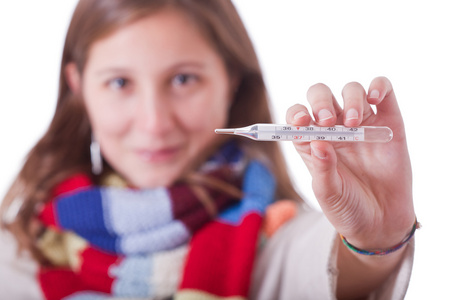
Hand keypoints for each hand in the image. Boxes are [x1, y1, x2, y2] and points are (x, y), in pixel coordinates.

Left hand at [286, 77, 414, 249]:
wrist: (382, 222)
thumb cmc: (347, 208)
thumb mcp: (329, 193)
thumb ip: (323, 169)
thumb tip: (317, 141)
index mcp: (313, 142)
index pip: (297, 117)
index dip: (296, 114)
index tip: (301, 121)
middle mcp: (334, 129)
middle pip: (321, 97)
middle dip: (320, 101)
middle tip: (326, 120)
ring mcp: (362, 123)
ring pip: (351, 91)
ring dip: (350, 98)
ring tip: (353, 123)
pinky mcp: (388, 123)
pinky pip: (384, 93)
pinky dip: (379, 86)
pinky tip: (374, 97)